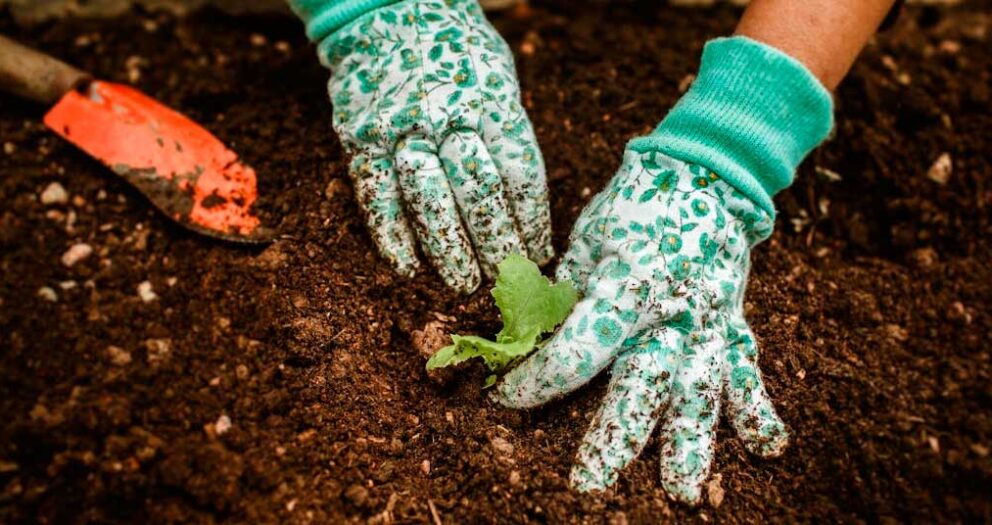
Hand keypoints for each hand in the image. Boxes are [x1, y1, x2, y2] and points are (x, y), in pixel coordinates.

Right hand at [321, 0, 551, 292]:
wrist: (387, 12)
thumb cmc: (456, 52)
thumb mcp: (498, 78)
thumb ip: (507, 133)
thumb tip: (524, 205)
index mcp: (491, 101)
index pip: (520, 172)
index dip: (532, 220)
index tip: (539, 252)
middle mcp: (447, 116)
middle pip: (478, 193)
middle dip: (496, 244)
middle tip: (506, 278)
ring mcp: (402, 128)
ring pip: (428, 201)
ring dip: (449, 250)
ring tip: (465, 283)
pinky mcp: (361, 139)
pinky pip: (376, 196)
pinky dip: (391, 237)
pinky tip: (408, 267)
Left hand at [493, 144, 786, 503]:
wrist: (702, 173)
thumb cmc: (632, 206)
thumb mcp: (586, 243)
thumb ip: (565, 296)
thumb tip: (530, 340)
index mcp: (626, 285)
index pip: (577, 349)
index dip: (537, 379)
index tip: (504, 397)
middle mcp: (672, 311)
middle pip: (642, 383)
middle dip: (615, 437)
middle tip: (589, 485)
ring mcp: (709, 321)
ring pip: (700, 391)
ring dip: (691, 444)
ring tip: (681, 493)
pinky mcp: (733, 324)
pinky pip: (747, 371)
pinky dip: (759, 409)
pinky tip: (768, 450)